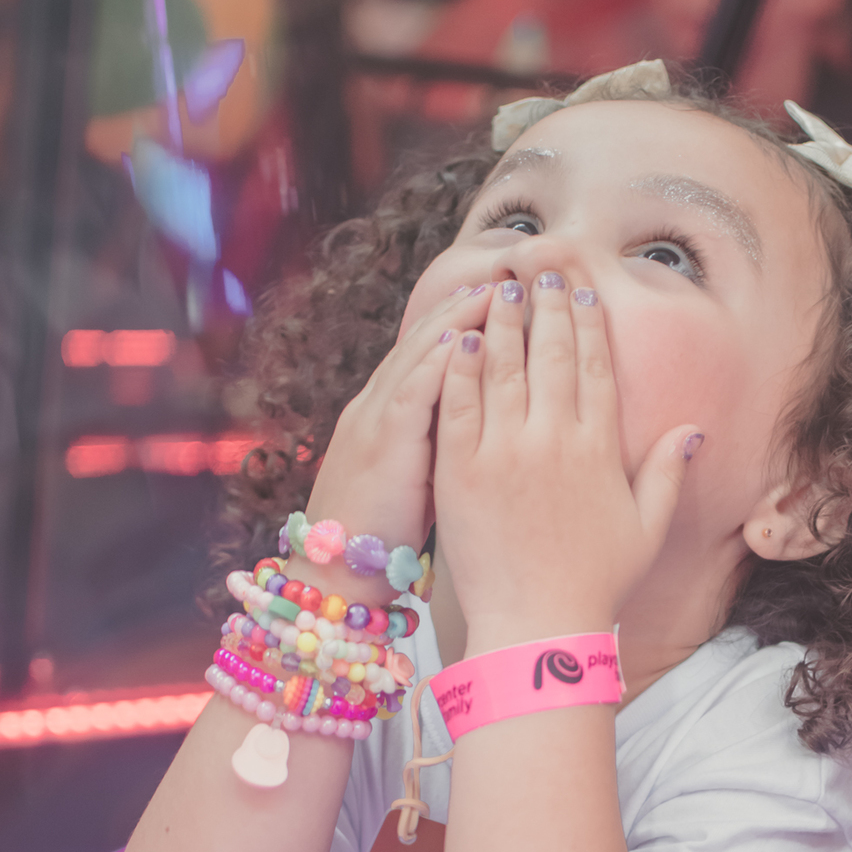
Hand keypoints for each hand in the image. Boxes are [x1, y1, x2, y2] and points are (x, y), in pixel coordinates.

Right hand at [291, 284, 495, 597]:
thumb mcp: (422, 479)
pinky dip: (440, 360)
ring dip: (461, 316)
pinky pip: (411, 390)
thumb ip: (446, 444)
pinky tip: (468, 336)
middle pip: (431, 337)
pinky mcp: (379, 443)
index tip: (513, 296)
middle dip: (472, 302)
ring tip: (500, 288)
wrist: (335, 578)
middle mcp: (380, 404)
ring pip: (423, 352)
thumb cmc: (384, 537)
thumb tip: (492, 425)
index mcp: (391, 412)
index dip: (471, 317)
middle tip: (516, 273)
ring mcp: (375, 419)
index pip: (436, 349)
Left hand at [432, 272, 700, 644]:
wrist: (537, 625)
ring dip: (505, 321)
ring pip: (504, 367)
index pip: (594, 368)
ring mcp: (505, 452)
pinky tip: (462, 335)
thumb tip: (694, 427)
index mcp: (599, 449)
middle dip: (547, 306)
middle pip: (551, 354)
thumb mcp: (646, 528)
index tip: (581, 292)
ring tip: (502, 287)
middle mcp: (554, 440)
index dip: (588, 323)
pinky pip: (459, 402)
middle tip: (540, 269)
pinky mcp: (461, 469)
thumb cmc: (595, 584)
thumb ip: (667, 472)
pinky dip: (461, 365)